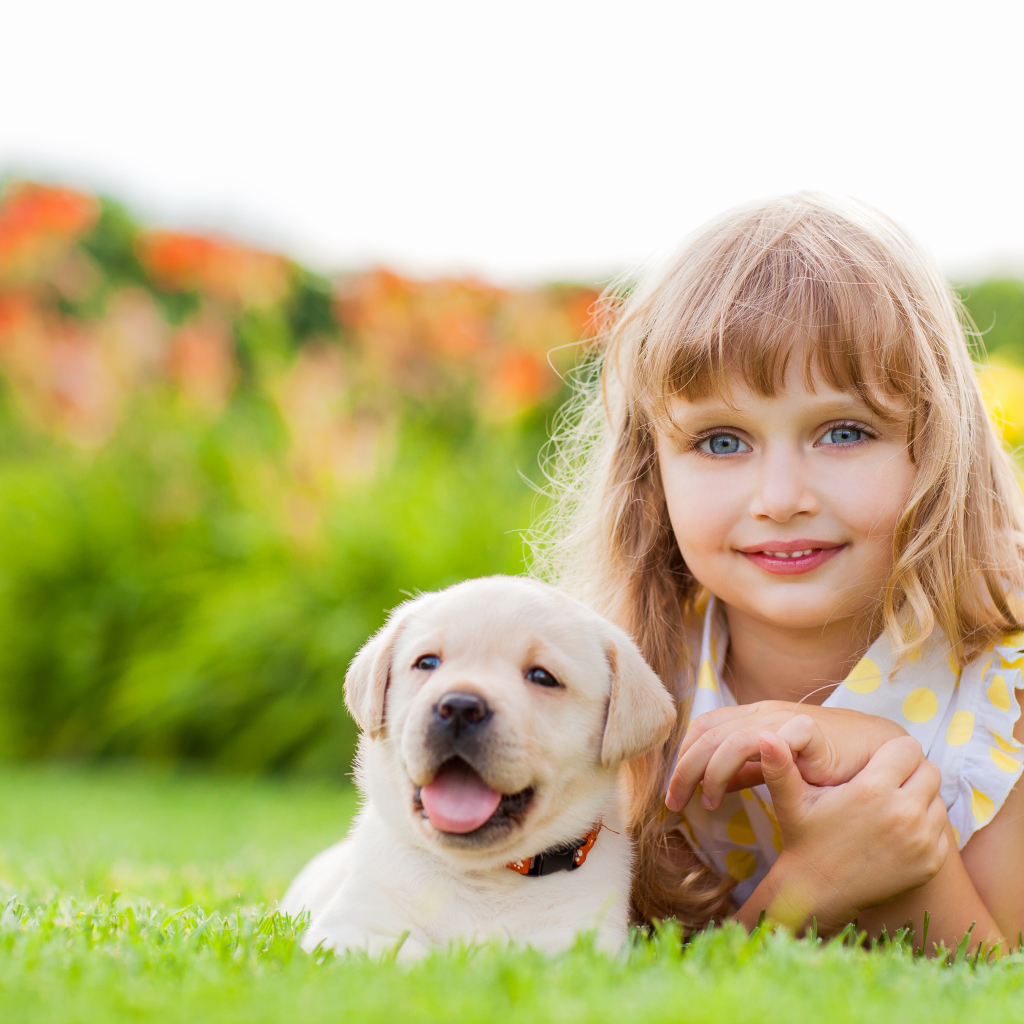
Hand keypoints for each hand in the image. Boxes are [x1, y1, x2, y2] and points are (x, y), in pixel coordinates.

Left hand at [665, 701, 906, 811]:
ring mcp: (782, 718)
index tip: (674, 793)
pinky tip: (734, 791)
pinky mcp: (805, 730)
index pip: (703, 729)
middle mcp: (762, 713)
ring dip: (707, 771)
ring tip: (706, 802)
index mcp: (752, 717)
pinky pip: (762, 740)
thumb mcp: (778, 769)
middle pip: (706, 733)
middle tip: (674, 803)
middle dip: (683, 769)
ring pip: (726, 738)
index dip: (683, 758)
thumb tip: (714, 786)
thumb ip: (748, 772)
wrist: (880, 754)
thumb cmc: (829, 764)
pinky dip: (738, 765)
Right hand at [754, 730, 949, 930]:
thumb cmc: (804, 837)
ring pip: (937, 798)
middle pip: (929, 769)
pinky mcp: (931, 862)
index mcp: (872, 790)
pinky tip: (897, 831)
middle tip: (886, 781)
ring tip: (890, 805)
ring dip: (919, 797)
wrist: (819, 891)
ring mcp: (921, 841)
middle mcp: (904, 813)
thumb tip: (763, 735)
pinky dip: (925, 826)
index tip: (877, 762)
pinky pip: (940, 829)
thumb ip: (779, 764)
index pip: (907, 748)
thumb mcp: (789, 799)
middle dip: (910, 771)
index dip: (893, 751)